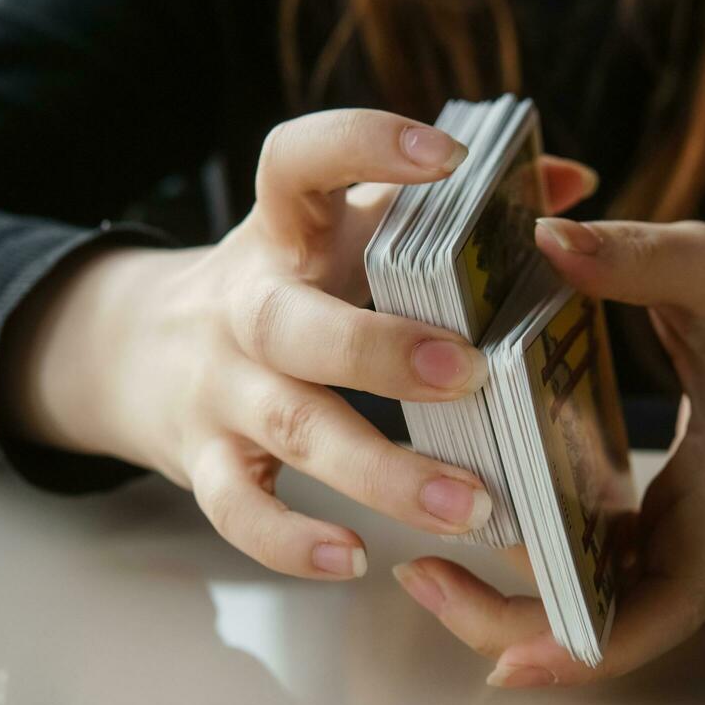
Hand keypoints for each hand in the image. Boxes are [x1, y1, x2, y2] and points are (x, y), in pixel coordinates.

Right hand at [0, 109, 597, 579]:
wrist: (135, 350)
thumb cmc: (286, 285)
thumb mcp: (345, 231)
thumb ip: (446, 209)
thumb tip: (569, 180)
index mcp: (284, 232)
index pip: (298, 162)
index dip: (365, 146)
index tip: (452, 158)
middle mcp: (245, 306)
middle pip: (294, 323)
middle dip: (380, 350)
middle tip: (470, 372)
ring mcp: (220, 388)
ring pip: (290, 427)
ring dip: (380, 471)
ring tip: (471, 505)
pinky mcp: (204, 462)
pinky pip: (238, 510)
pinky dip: (290, 541)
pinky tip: (355, 558)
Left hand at [392, 218, 704, 685]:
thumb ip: (634, 257)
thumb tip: (542, 237)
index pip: (652, 614)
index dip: (577, 650)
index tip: (499, 658)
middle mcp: (704, 552)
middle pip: (604, 632)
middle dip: (509, 624)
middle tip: (417, 577)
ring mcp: (686, 553)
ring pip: (594, 613)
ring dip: (513, 604)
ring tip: (424, 569)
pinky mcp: (667, 538)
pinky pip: (598, 578)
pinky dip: (540, 574)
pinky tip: (476, 541)